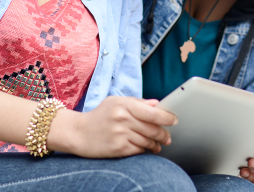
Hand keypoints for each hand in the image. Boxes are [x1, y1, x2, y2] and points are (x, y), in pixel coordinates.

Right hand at [49, 96, 177, 157]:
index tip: (174, 120)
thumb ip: (138, 102)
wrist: (79, 133)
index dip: (166, 117)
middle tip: (167, 137)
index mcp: (123, 105)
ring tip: (157, 144)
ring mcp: (120, 134)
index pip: (152, 112)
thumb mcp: (116, 102)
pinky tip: (144, 148)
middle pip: (153, 129)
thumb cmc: (100, 116)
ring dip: (156, 144)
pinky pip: (140, 150)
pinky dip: (144, 150)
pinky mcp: (118, 149)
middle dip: (163, 134)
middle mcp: (122, 119)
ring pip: (148, 141)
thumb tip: (158, 104)